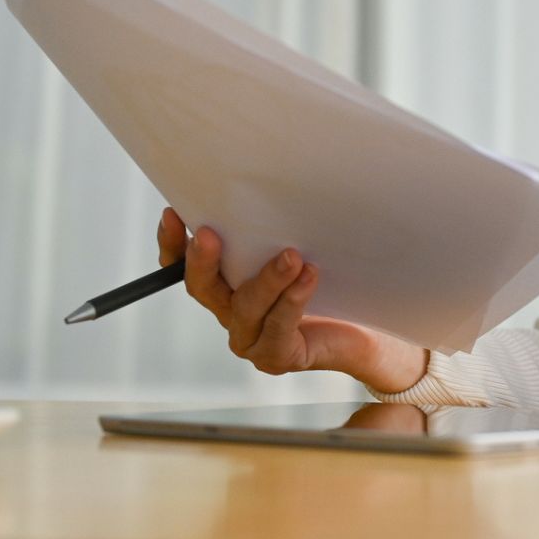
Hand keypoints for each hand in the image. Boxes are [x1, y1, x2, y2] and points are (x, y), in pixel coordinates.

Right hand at [158, 207, 429, 395]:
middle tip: (209, 234)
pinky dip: (293, 300)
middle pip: (203, 288)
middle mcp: (231, 311)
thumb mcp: (298, 245)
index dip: (173, 243)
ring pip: (246, 307)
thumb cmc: (329, 282)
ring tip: (291, 255)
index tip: (174, 212)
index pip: (183, 266)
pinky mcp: (277, 355)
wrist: (365, 330)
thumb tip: (272, 183)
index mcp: (225, 284)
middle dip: (203, 260)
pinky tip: (309, 276)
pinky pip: (279, 327)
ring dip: (266, 279)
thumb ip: (277, 226)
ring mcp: (251, 338)